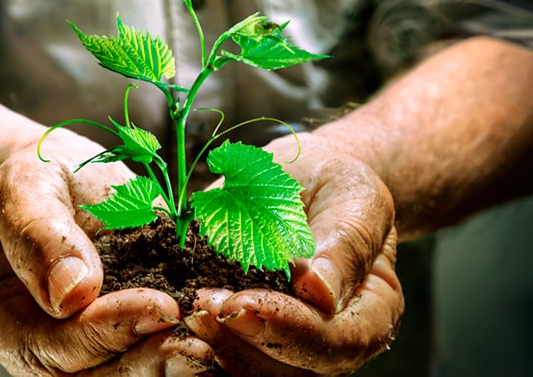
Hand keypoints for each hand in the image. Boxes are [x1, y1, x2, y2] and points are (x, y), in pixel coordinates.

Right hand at [0, 130, 203, 373]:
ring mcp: (86, 346)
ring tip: (213, 345)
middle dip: (146, 363)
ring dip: (170, 365)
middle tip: (198, 344)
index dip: (106, 331)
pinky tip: (217, 334)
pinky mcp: (126, 332)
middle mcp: (43, 346)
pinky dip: (183, 346)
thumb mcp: (25, 187)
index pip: (52, 346)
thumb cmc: (36, 178)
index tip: (160, 305)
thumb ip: (38, 234)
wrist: (61, 180)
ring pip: (123, 376)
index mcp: (3, 317)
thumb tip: (71, 292)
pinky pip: (150, 351)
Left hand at [190, 133, 403, 374]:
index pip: (337, 342)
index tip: (243, 303)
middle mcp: (330, 340)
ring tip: (185, 307)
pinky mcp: (247, 331)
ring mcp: (285, 340)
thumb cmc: (338, 186)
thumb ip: (344, 243)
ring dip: (214, 345)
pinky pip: (222, 349)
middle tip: (201, 305)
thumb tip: (321, 293)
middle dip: (242, 343)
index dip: (289, 330)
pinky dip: (195, 337)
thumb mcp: (355, 198)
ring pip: (252, 370)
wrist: (307, 182)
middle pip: (291, 371)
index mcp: (369, 312)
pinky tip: (171, 310)